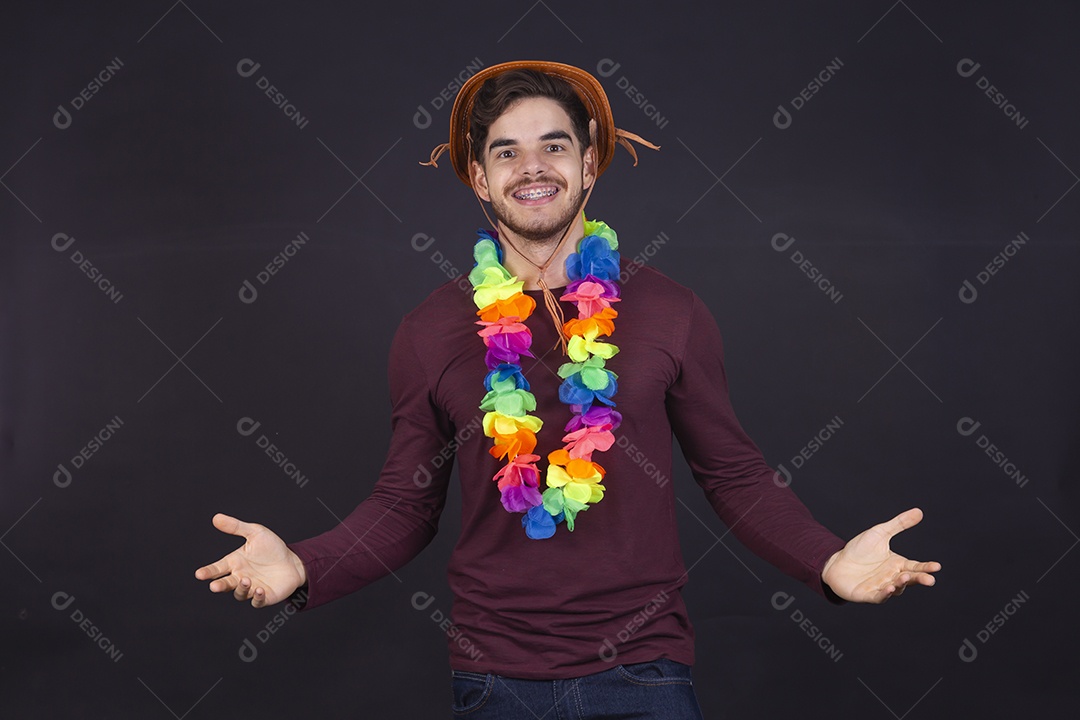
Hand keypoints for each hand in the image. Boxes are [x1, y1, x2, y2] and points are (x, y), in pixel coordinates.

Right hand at [194, 513, 306, 607]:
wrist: (293, 560)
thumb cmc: (272, 547)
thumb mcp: (255, 533)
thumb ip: (236, 527)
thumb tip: (216, 517)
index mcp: (234, 563)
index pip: (217, 569)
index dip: (208, 572)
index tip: (199, 574)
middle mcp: (240, 577)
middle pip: (225, 584)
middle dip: (219, 586)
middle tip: (214, 586)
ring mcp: (251, 588)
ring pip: (240, 593)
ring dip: (241, 588)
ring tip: (246, 580)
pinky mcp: (264, 597)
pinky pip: (257, 601)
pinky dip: (256, 598)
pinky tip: (259, 590)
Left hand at [821, 507, 939, 602]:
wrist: (835, 562)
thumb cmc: (859, 549)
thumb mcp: (880, 533)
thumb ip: (899, 524)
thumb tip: (919, 511)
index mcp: (897, 564)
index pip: (915, 566)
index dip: (926, 567)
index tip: (937, 566)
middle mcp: (892, 577)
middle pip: (910, 580)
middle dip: (920, 579)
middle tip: (930, 580)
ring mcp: (881, 587)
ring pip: (896, 589)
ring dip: (901, 584)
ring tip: (904, 577)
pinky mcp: (868, 595)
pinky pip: (879, 597)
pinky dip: (885, 594)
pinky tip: (889, 588)